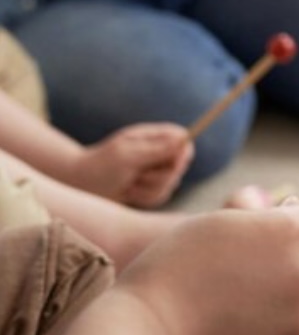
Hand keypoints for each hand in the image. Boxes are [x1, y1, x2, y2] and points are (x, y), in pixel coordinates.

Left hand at [74, 124, 192, 207]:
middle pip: (180, 165)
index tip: (173, 163)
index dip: (183, 152)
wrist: (80, 186)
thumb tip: (182, 140)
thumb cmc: (100, 166)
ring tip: (128, 184)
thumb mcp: (127, 155)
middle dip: (159, 177)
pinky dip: (145, 198)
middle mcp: (157, 152)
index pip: (183, 139)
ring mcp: (155, 170)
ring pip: (171, 184)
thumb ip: (157, 149)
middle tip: (137, 176)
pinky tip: (129, 193)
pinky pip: (161, 197)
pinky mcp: (151, 188)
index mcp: (152, 136)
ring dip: (148, 189)